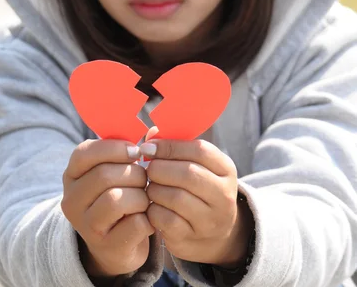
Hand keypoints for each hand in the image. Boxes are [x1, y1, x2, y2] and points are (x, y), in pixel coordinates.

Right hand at [61, 139, 153, 276]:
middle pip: (104, 175)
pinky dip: (147, 218)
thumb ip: (128, 148)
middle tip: (145, 179)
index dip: (114, 148)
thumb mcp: (115, 170)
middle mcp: (71, 200)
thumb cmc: (120, 195)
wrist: (117, 243)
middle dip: (134, 174)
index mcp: (72, 175)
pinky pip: (133, 224)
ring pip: (116, 199)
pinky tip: (147, 218)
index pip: (85, 153)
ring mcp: (85, 225)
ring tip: (145, 199)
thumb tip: (154, 129)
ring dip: (141, 196)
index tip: (136, 152)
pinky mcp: (106, 245)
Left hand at [140, 137, 252, 265]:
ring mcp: (210, 220)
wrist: (216, 235)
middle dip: (160, 168)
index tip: (149, 146)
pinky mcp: (192, 239)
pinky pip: (166, 219)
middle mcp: (224, 195)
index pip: (200, 150)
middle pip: (188, 173)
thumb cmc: (199, 189)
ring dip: (154, 188)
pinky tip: (151, 205)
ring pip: (175, 197)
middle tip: (148, 168)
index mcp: (226, 170)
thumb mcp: (198, 166)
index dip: (170, 146)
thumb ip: (177, 147)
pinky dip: (153, 209)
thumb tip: (151, 134)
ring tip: (150, 186)